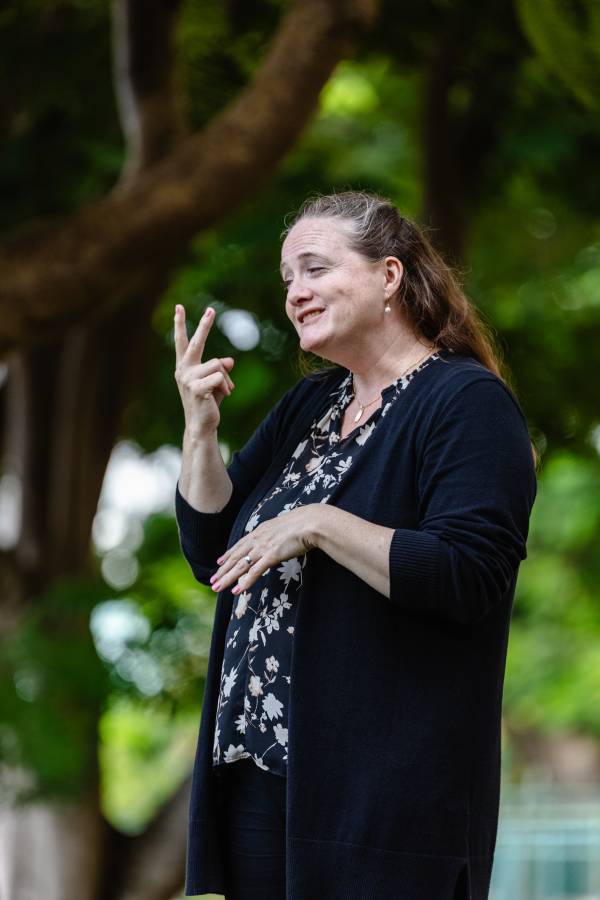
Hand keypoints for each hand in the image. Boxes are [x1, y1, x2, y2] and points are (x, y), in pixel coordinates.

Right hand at [173, 304, 235, 438]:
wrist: (203, 425)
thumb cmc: (208, 403)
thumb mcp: (216, 383)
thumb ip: (221, 370)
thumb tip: (230, 361)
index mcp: (185, 367)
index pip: (183, 342)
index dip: (180, 324)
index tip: (179, 307)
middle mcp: (183, 370)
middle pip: (196, 343)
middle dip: (204, 325)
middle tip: (211, 310)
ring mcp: (188, 379)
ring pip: (218, 365)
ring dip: (226, 379)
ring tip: (224, 392)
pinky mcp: (197, 388)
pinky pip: (220, 377)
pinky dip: (226, 386)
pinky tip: (223, 396)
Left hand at [209, 505, 321, 593]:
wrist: (310, 522)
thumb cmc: (302, 524)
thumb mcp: (283, 527)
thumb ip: (275, 534)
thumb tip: (276, 540)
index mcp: (260, 531)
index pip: (240, 545)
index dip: (228, 554)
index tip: (219, 562)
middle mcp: (258, 540)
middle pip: (236, 557)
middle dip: (223, 570)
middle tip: (212, 581)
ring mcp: (263, 548)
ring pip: (240, 566)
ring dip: (228, 578)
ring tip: (218, 588)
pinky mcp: (271, 556)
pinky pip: (255, 572)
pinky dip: (245, 582)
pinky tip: (237, 590)